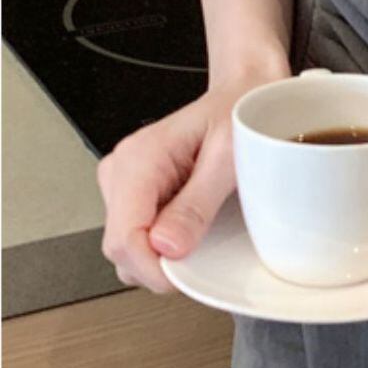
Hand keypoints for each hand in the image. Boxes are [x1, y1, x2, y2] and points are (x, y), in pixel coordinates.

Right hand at [97, 57, 291, 292]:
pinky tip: (193, 225)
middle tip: (204, 254)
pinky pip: (139, 235)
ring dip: (162, 254)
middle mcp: (123, 170)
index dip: (152, 269)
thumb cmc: (240, 111)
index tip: (185, 277)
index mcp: (140, 159)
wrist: (245, 90)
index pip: (123, 238)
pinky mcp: (136, 192)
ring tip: (203, 231)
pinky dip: (164, 242)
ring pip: (128, 247)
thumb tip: (168, 249)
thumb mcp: (230, 156)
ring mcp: (125, 182)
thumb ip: (197, 203)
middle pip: (122, 248)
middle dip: (159, 264)